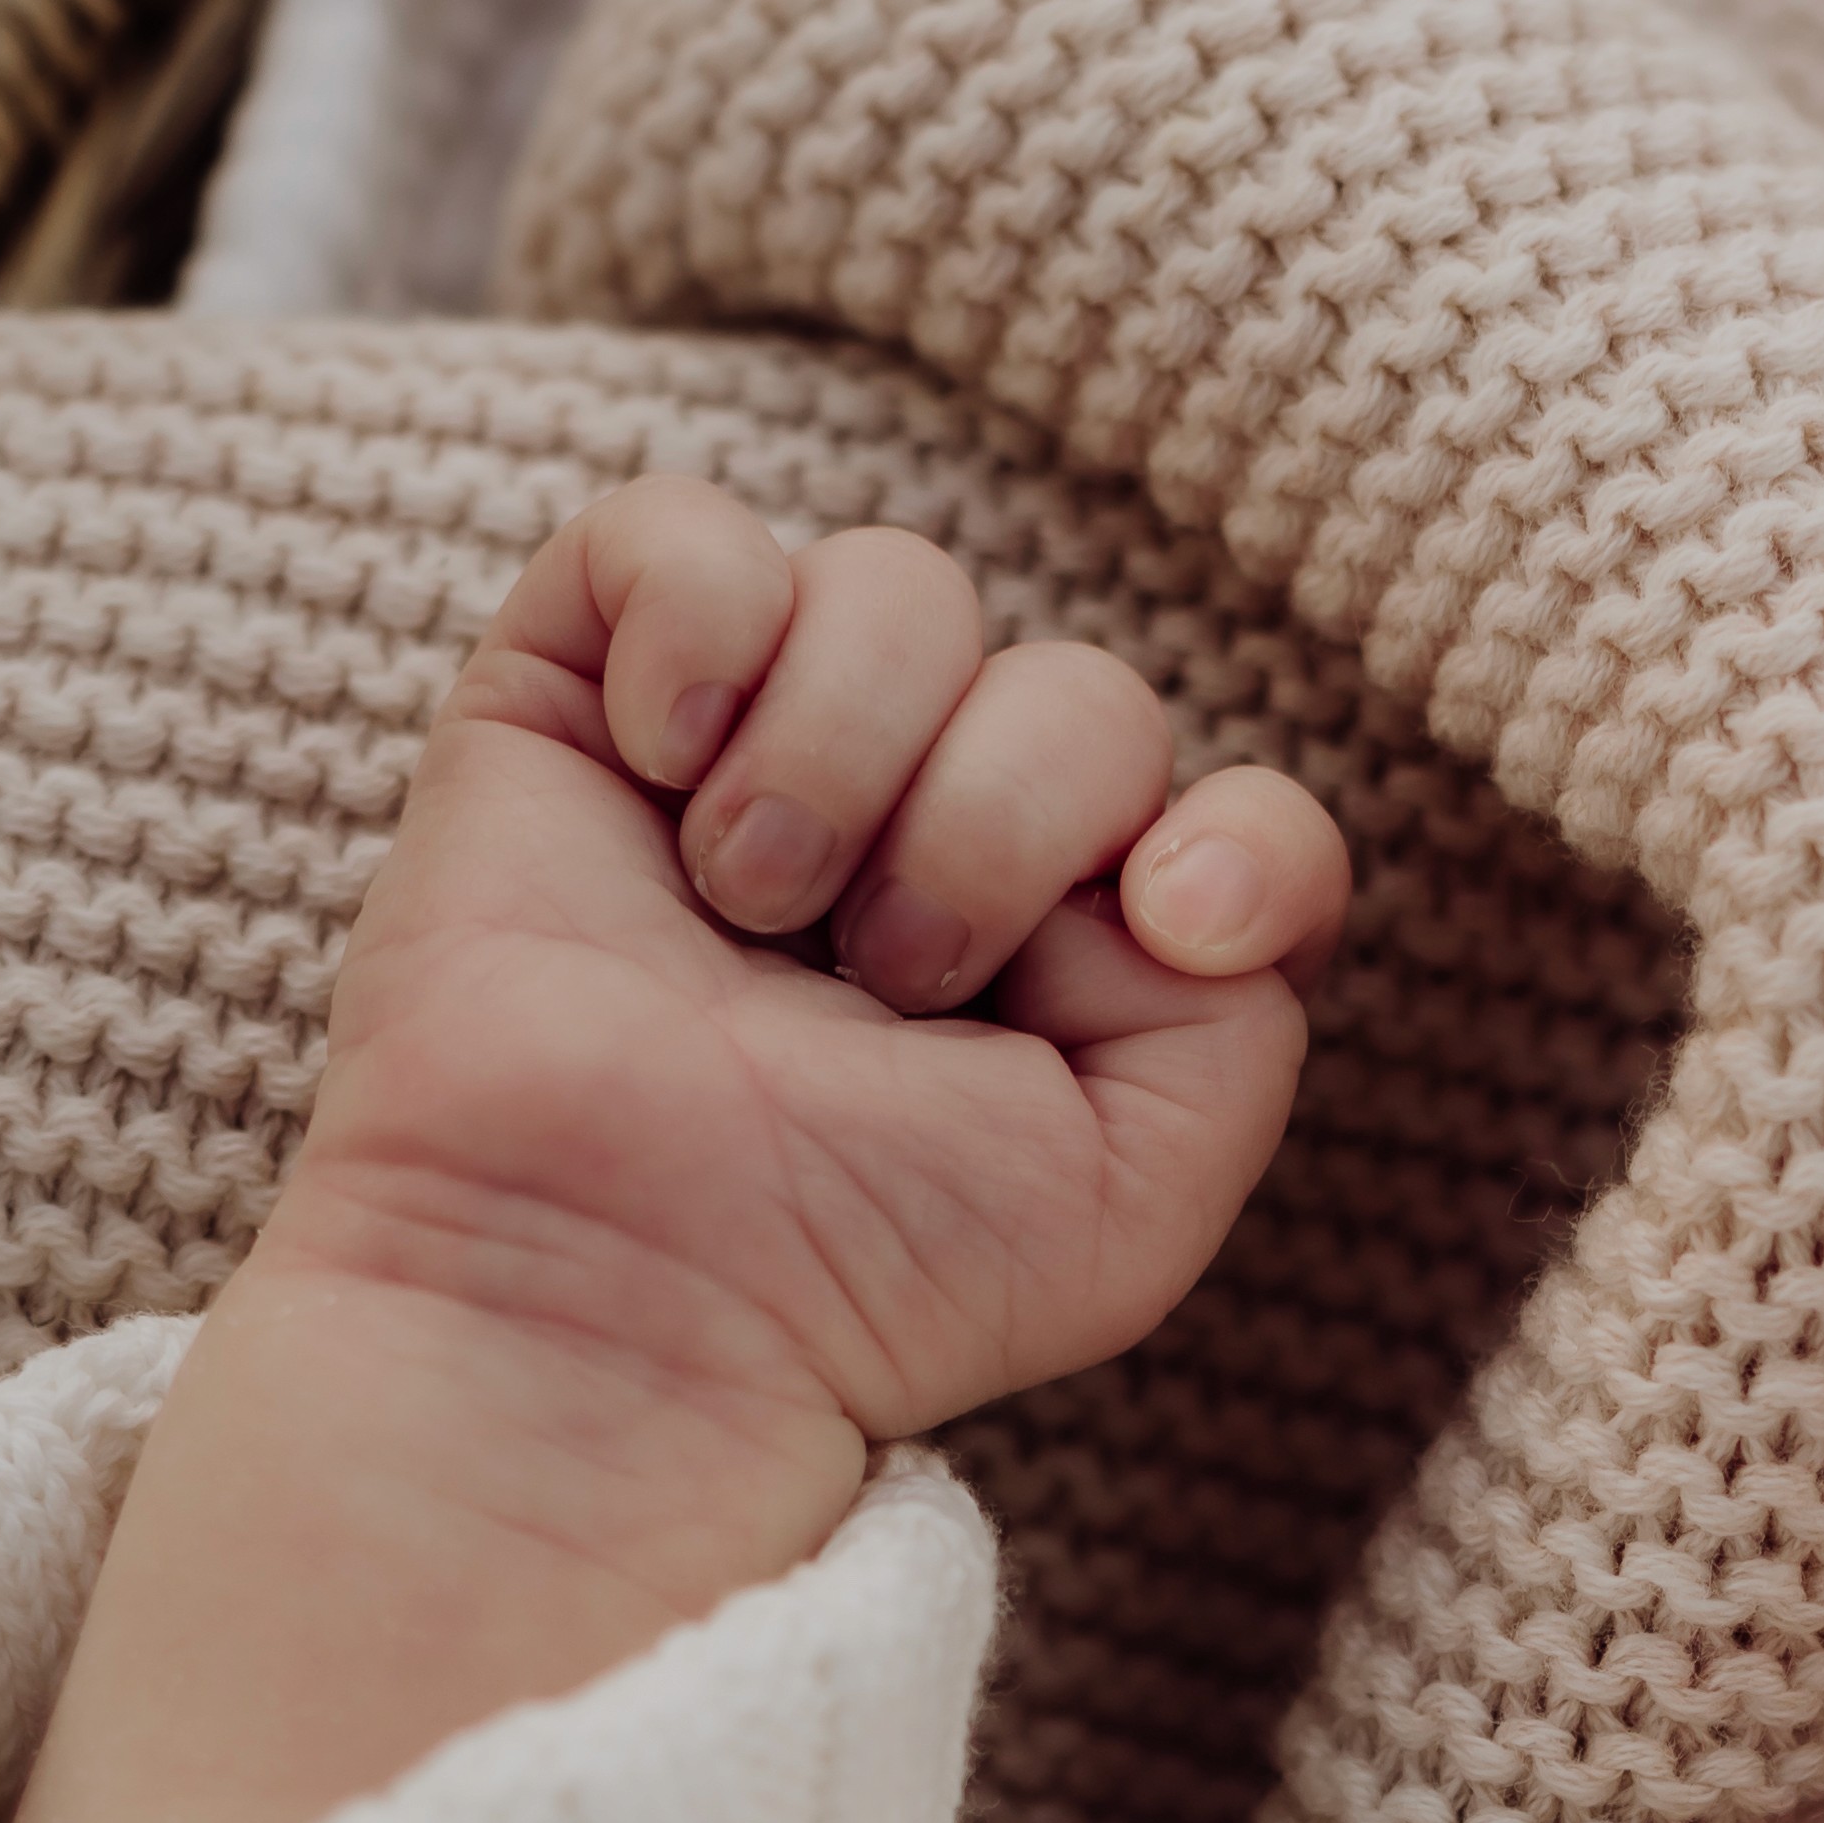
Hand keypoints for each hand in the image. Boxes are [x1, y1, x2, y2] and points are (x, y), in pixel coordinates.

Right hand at [0, 482, 1345, 1822]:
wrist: (619, 1297)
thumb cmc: (859, 1274)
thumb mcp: (1138, 1191)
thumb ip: (1247, 1010)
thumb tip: (1180, 847)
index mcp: (1065, 952)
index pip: (1231, 809)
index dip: (1241, 843)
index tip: (1168, 923)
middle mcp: (920, 834)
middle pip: (1080, 691)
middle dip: (999, 836)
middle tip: (875, 987)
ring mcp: (750, 755)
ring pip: (899, 583)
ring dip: (846, 758)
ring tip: (747, 908)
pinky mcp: (576, 697)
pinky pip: (677, 525)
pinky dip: (696, 622)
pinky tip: (663, 765)